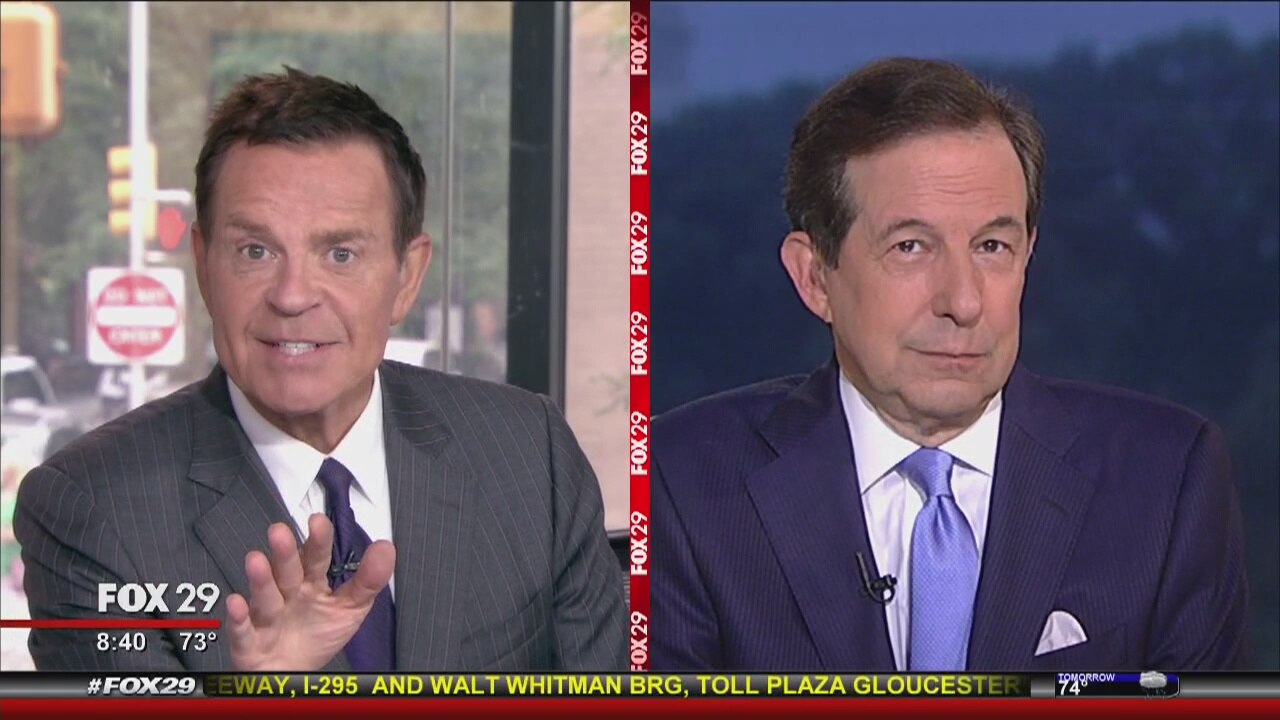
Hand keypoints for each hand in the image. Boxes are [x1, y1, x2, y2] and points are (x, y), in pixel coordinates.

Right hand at [224, 513, 394, 670]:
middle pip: (286, 571)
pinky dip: (238, 618)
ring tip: (256, 560)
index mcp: (311, 583)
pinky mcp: (249, 641)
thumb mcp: (350, 607)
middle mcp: (287, 594)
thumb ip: (368, 579)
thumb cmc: (318, 635)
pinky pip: (242, 629)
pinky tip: (237, 603)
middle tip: (280, 532)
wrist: (294, 672)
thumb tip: (386, 547)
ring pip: (263, 596)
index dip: (317, 540)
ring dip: (260, 579)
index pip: (315, 557)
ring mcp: (267, 616)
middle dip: (284, 553)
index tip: (318, 521)